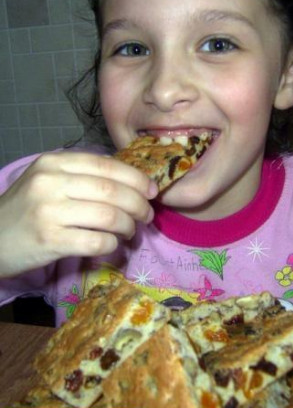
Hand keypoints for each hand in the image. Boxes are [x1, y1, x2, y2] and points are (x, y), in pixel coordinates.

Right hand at [0, 151, 157, 277]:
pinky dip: (112, 244)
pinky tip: (112, 245)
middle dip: (139, 204)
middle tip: (146, 215)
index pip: (107, 165)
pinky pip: (97, 241)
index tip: (152, 191)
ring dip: (129, 226)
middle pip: (113, 190)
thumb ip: (82, 176)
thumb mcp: (47, 180)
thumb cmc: (25, 209)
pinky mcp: (50, 240)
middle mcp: (51, 182)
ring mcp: (49, 211)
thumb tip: (132, 182)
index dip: (136, 178)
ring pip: (109, 216)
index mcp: (54, 163)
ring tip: (130, 231)